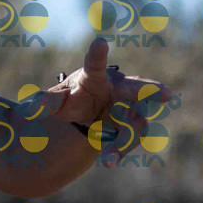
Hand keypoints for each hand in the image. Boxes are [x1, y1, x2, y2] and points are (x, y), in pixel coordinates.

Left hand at [39, 35, 167, 161]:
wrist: (84, 119)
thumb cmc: (69, 101)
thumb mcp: (52, 103)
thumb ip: (43, 103)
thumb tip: (36, 106)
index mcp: (93, 77)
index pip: (94, 64)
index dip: (97, 54)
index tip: (99, 42)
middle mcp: (117, 88)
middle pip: (135, 88)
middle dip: (150, 90)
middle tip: (166, 94)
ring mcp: (129, 107)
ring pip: (136, 122)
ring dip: (125, 140)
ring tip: (107, 161)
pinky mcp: (132, 126)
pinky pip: (134, 137)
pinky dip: (122, 149)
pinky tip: (108, 161)